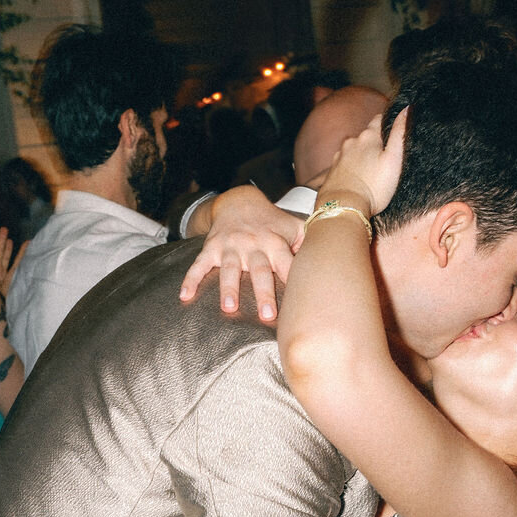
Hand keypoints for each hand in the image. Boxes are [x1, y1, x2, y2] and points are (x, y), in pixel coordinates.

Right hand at [179, 185, 302, 319]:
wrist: (239, 201)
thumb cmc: (273, 222)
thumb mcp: (294, 226)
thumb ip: (310, 243)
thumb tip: (331, 261)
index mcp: (275, 242)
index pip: (286, 263)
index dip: (292, 279)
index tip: (300, 302)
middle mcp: (253, 244)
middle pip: (259, 270)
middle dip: (263, 292)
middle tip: (267, 315)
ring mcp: (230, 246)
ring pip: (229, 269)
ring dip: (228, 288)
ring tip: (229, 308)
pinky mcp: (211, 247)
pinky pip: (199, 264)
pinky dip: (191, 279)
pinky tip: (185, 296)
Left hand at [317, 109, 407, 217]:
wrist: (344, 207)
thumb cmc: (374, 186)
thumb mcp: (394, 160)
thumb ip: (400, 133)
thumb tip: (406, 108)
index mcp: (368, 136)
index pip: (379, 119)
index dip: (388, 122)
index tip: (394, 130)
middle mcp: (351, 142)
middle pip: (365, 136)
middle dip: (374, 142)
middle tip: (385, 157)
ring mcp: (339, 156)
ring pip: (353, 150)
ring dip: (361, 156)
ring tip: (371, 171)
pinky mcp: (331, 171)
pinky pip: (344, 164)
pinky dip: (351, 168)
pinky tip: (357, 179)